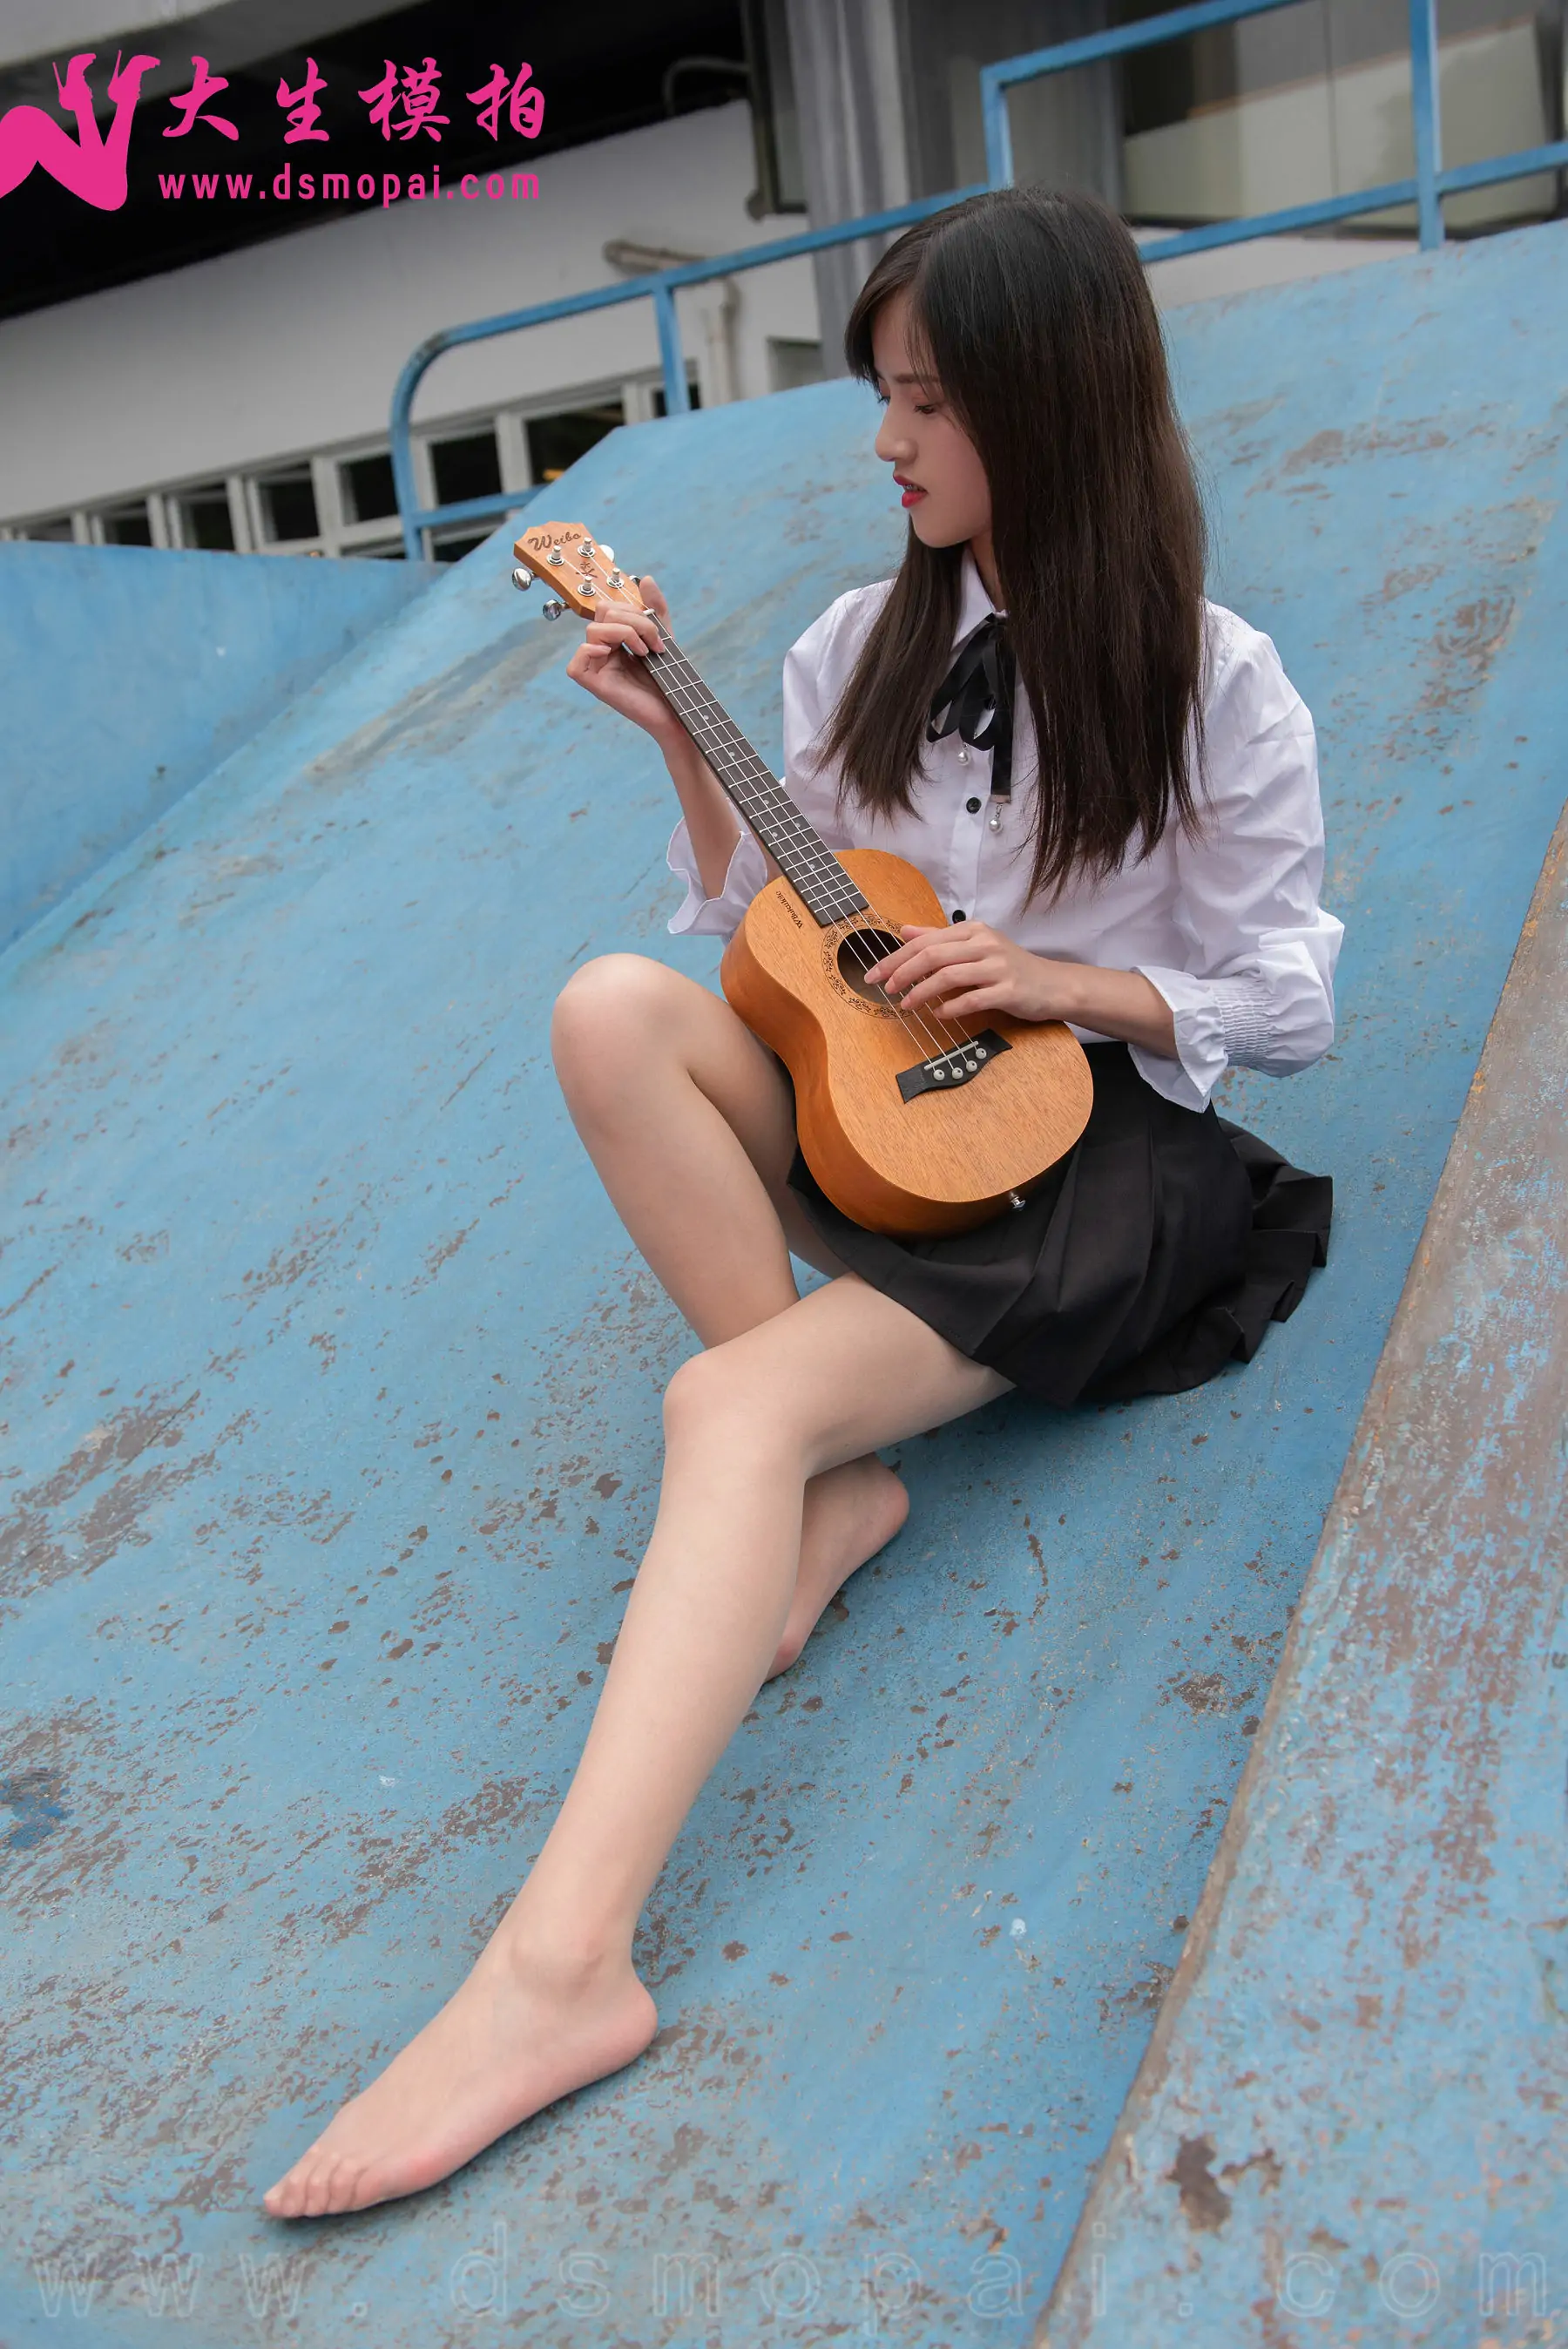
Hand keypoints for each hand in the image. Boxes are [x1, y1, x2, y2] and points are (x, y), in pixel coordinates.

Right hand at [564, 574, 681, 746]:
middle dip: (634, 621)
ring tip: (644, 653)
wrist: (676, 711)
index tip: (659, 636)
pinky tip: (617, 656)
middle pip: (603, 614)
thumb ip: (655, 610)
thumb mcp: (663, 637)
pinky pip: (576, 661)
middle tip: (654, 644)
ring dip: (625, 633)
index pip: (610, 608)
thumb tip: (646, 579)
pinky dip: (594, 651)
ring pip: (593, 630)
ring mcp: (596, 667)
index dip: (634, 612)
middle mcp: (602, 651)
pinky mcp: (593, 684)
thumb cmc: (669, 679)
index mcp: (614, 639)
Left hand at [865, 923, 1178, 1055]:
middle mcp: (984, 943)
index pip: (925, 941)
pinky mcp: (1008, 989)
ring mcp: (997, 966)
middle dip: (902, 972)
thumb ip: (939, 938)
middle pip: (932, 955)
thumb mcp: (974, 946)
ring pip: (948, 975)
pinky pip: (972, 998)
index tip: (874, 974)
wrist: (1052, 985)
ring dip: (921, 991)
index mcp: (972, 930)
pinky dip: (950, 1007)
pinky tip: (938, 1014)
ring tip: (906, 1004)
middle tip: (884, 989)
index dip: (895, 958)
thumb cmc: (1009, 968)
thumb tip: (904, 931)